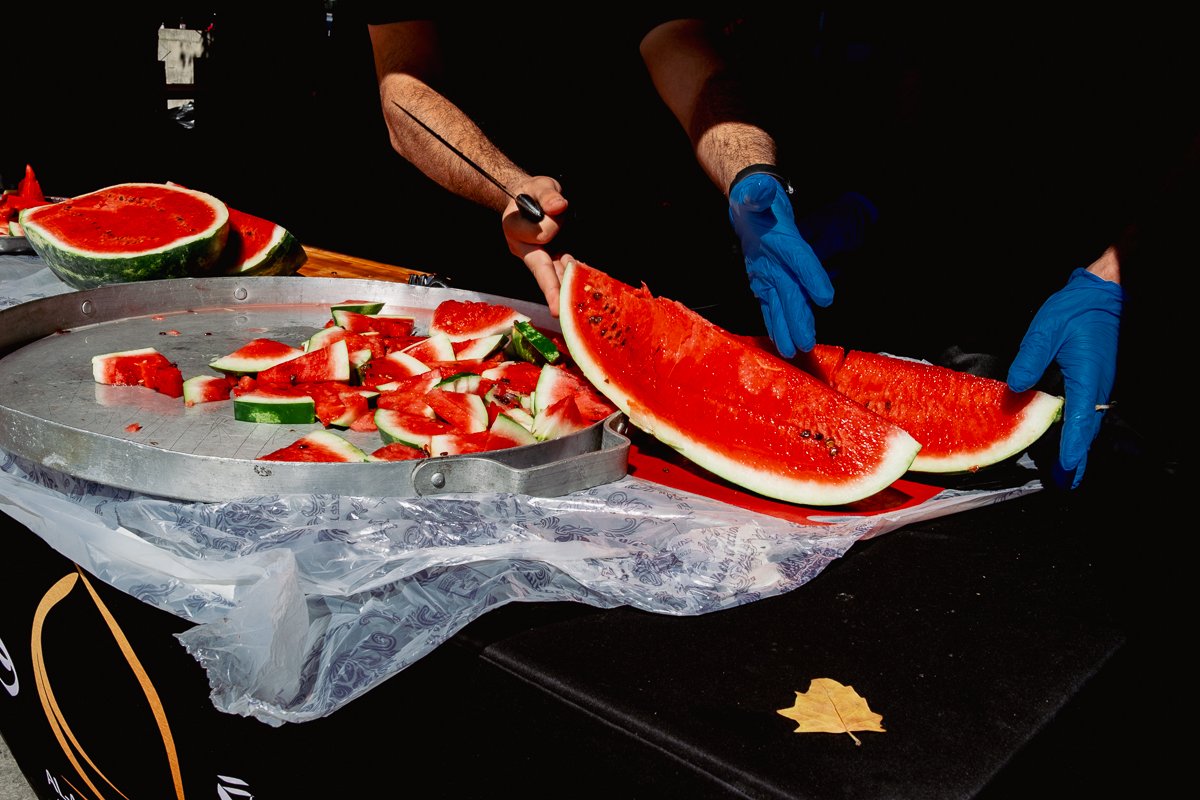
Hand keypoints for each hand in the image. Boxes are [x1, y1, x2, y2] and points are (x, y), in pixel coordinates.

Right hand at [504, 176, 568, 314]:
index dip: (550, 224)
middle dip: (551, 290)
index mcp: (515, 230)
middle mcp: (526, 249)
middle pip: (541, 270)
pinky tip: (587, 286)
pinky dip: (575, 278)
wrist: (528, 199)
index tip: (557, 206)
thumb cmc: (531, 192)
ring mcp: (539, 257)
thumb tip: (559, 206)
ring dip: (566, 288)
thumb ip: (546, 195)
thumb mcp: (537, 185)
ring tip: (576, 306)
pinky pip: (564, 271)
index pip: (539, 234)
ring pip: (554, 275)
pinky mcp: (552, 260)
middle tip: (558, 311)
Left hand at [729, 173, 832, 356]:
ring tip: (797, 349)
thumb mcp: (752, 193)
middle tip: (807, 341)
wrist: (754, 207)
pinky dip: (775, 323)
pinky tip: (781, 341)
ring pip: (784, 304)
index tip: (826, 297)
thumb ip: (756, 194)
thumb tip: (758, 191)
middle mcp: (784, 262)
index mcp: (786, 240)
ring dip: (790, 327)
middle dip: (801, 317)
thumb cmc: (753, 199)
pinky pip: (771, 305)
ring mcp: (775, 274)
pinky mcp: (765, 282)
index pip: (802, 259)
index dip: (813, 277)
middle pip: (795, 292)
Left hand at [1007, 267, 1123, 488]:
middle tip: (1067, 483)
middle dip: (1077, 458)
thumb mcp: (1045, 331)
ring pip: (1088, 423)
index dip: (1073, 446)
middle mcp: (1097, 386)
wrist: (1099, 295)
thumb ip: (1030, 359)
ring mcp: (1098, 385)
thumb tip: (1017, 387)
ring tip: (1068, 471)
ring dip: (1078, 447)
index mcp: (1087, 377)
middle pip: (1087, 430)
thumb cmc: (1074, 311)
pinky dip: (1079, 430)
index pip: (1080, 420)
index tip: (1068, 467)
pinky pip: (1087, 412)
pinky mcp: (1094, 381)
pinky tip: (1068, 439)